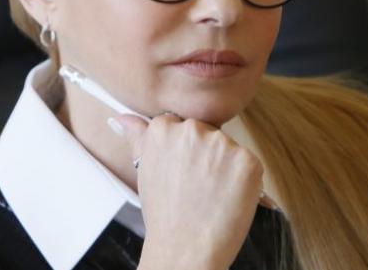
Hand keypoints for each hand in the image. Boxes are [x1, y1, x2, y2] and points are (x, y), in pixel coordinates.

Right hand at [112, 113, 262, 269]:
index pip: (181, 126)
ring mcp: (222, 144)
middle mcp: (192, 129)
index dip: (183, 152)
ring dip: (225, 167)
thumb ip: (135, 137)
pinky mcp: (247, 160)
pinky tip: (229, 199)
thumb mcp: (144, 171)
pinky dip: (243, 181)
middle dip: (205, 156)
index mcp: (163, 128)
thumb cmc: (164, 214)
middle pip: (206, 133)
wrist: (186, 249)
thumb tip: (120, 118)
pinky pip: (247, 164)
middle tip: (197, 187)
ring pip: (228, 148)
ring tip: (212, 196)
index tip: (182, 172)